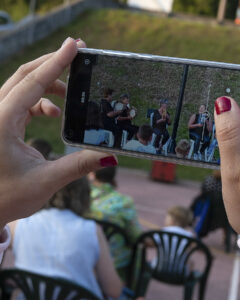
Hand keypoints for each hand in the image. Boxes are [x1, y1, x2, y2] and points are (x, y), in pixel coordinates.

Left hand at [0, 38, 116, 225]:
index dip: (56, 62)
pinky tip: (55, 113)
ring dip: (48, 84)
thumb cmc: (7, 197)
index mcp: (1, 123)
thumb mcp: (46, 181)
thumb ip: (79, 165)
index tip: (75, 45)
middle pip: (24, 75)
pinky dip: (41, 100)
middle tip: (79, 52)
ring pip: (22, 86)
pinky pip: (21, 100)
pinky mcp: (1, 123)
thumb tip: (111, 156)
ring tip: (72, 92)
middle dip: (52, 63)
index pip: (31, 83)